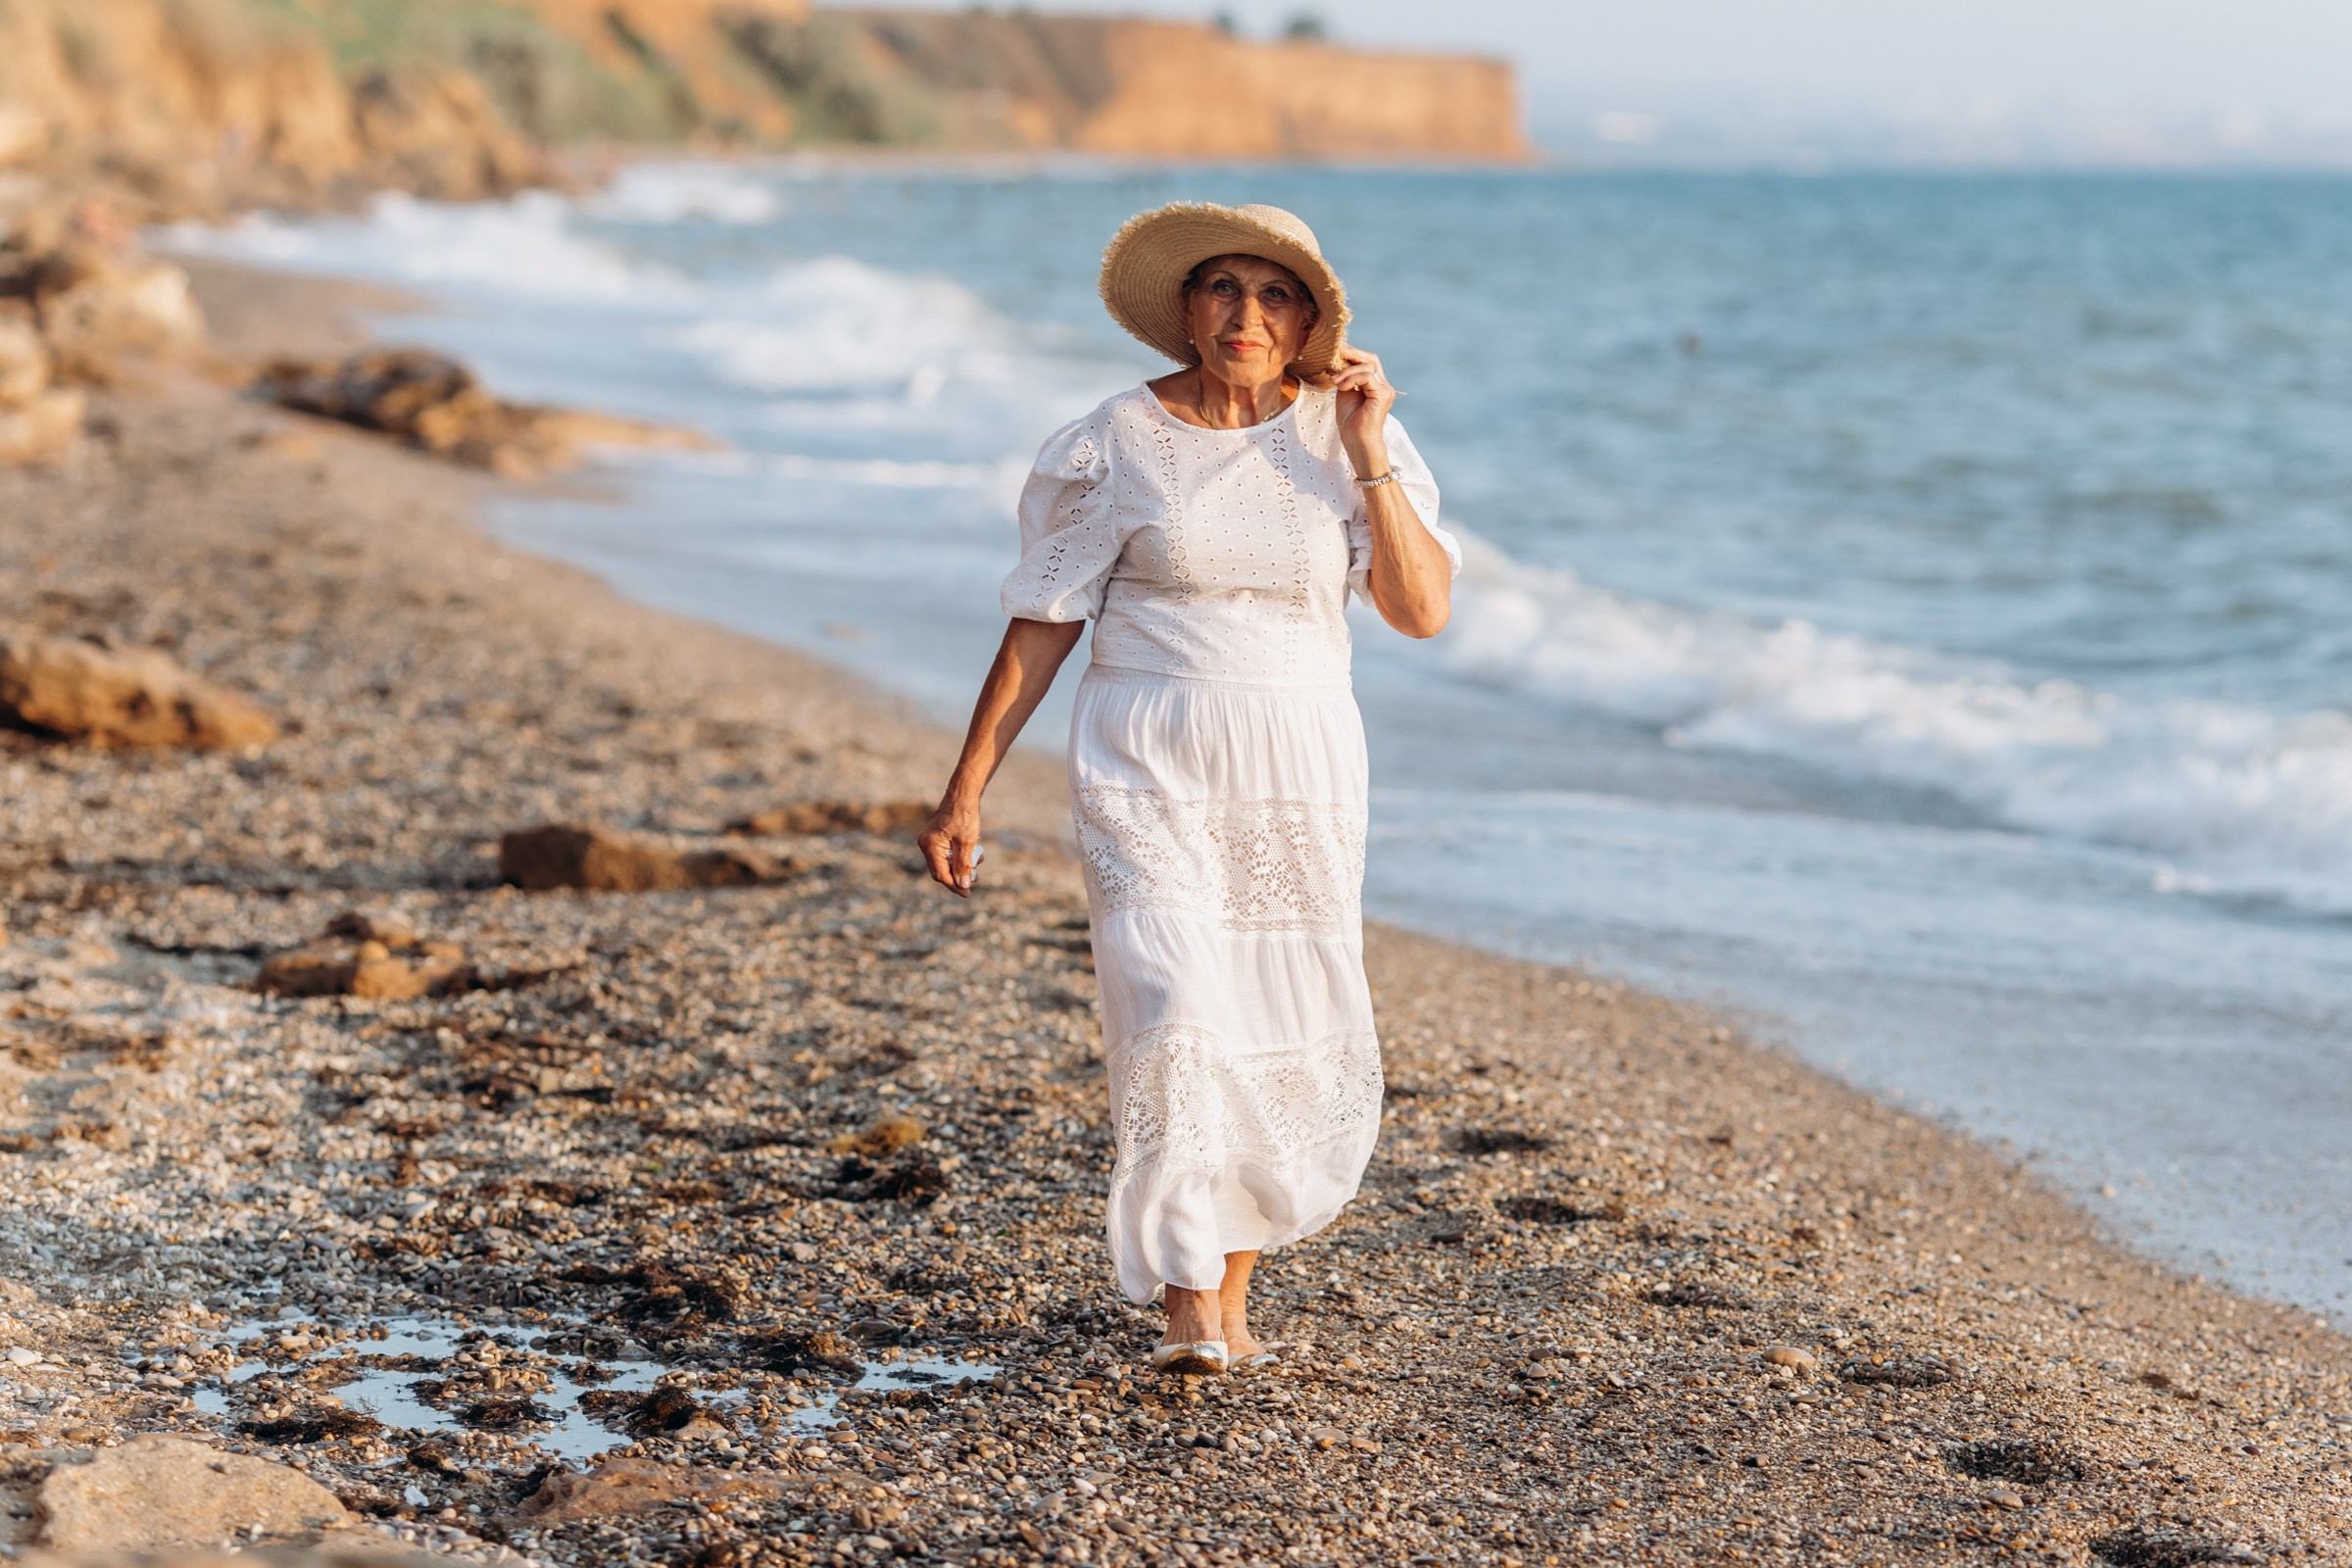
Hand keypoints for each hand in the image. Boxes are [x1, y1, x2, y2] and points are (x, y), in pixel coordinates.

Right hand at [918, 798, 982, 896]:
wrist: (963, 794)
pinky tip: (973, 852)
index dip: (954, 885)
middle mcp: (926, 844)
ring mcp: (930, 841)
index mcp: (930, 845)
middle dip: (958, 876)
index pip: (940, 874)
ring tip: (978, 860)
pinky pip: (947, 854)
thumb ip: (963, 865)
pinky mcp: (937, 838)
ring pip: (945, 862)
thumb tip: (963, 885)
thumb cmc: (965, 815)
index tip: (967, 893)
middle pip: (941, 870)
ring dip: (961, 865)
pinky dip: (959, 856)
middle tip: (976, 878)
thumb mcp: (967, 842)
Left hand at [1330, 343, 1394, 473]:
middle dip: (1352, 353)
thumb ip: (1345, 377)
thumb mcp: (1344, 392)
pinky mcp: (1383, 395)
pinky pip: (1367, 377)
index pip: (1367, 362)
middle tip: (1335, 352)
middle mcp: (1383, 385)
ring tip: (1334, 381)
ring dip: (1347, 371)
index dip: (1352, 354)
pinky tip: (1341, 387)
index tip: (1335, 350)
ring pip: (1367, 366)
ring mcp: (1385, 390)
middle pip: (1371, 359)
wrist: (1356, 442)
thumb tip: (1338, 359)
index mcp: (1375, 384)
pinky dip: (1351, 378)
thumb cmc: (1350, 421)